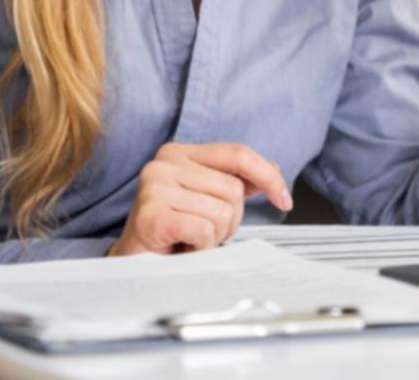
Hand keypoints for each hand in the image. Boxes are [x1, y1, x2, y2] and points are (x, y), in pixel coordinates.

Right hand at [108, 142, 292, 255]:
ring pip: (222, 212)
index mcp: (179, 152)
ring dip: (213, 236)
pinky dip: (201, 247)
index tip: (285, 200)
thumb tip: (274, 170)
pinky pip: (204, 230)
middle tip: (203, 232)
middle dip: (230, 220)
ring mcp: (154, 186)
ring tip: (189, 240)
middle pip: (233, 189)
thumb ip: (236, 181)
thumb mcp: (208, 200)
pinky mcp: (151, 214)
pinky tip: (181, 248)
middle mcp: (164, 162)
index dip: (268, 176)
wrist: (134, 266)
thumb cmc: (172, 233)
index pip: (238, 153)